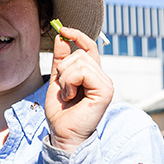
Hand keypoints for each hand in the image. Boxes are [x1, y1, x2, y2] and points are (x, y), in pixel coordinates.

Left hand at [45, 26, 113, 151]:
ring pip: (80, 61)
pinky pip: (83, 72)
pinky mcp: (105, 90)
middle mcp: (102, 77)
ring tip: (68, 95)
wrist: (62, 134)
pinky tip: (72, 97)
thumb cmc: (61, 113)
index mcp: (93, 75)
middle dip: (63, 69)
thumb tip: (61, 37)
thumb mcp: (57, 81)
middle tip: (64, 90)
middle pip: (80, 53)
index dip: (78, 35)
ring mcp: (106, 83)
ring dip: (65, 78)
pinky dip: (70, 83)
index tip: (62, 29)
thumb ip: (60, 60)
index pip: (89, 46)